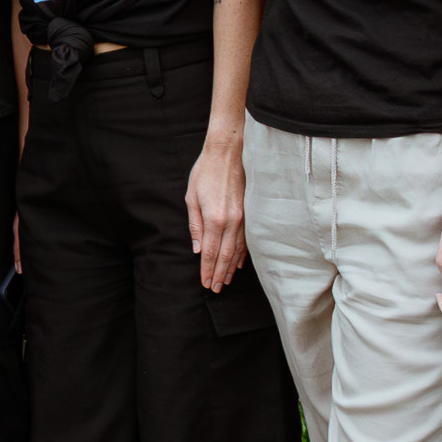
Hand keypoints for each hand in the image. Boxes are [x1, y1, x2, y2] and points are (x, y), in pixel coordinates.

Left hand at [184, 139, 246, 292]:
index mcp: (214, 218)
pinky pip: (247, 240)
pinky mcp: (250, 213)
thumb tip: (197, 249)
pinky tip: (239, 264)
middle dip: (219, 274)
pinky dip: (242, 255)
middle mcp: (231, 221)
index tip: (205, 283)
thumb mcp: (191, 198)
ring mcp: (243, 218)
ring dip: (231, 268)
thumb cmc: (206, 172)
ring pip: (238, 251)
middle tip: (215, 289)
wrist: (228, 153)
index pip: (211, 252)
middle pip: (226, 256)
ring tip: (225, 281)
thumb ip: (195, 226)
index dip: (207, 270)